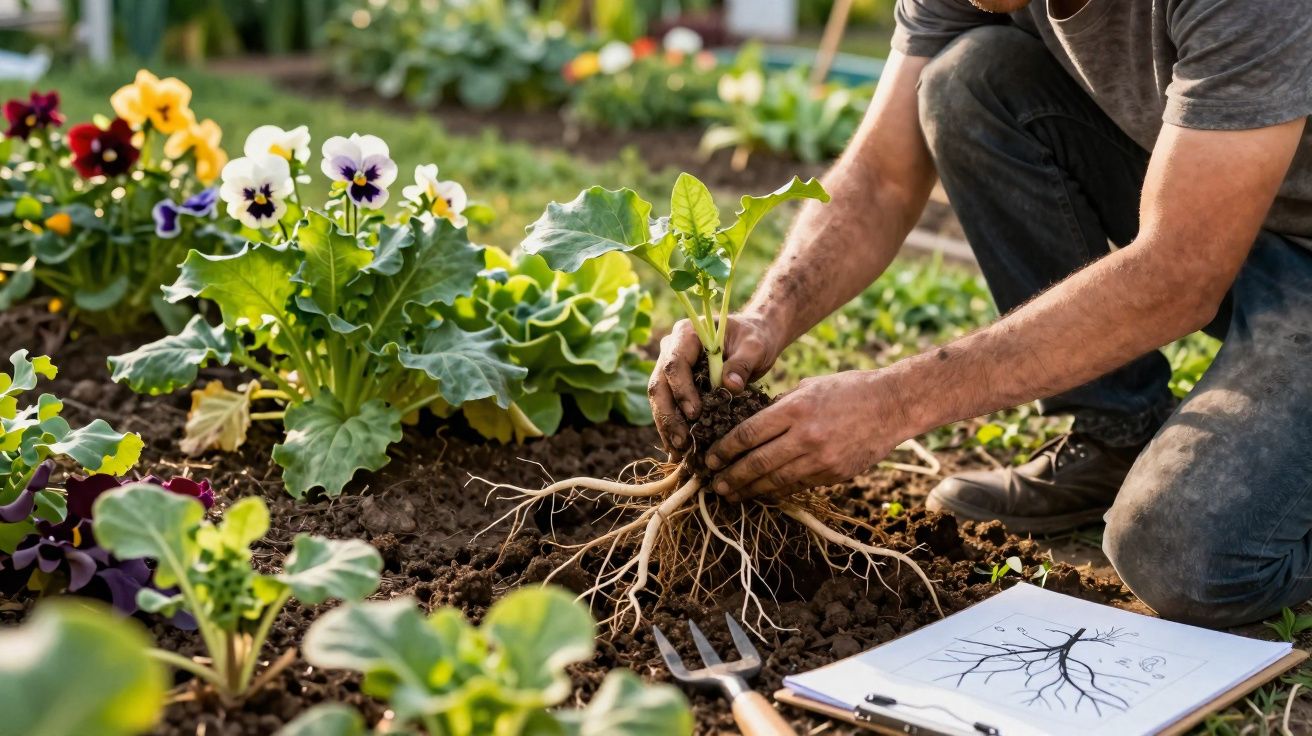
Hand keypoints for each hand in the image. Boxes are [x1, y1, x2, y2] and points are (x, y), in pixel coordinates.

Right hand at [649, 313, 780, 454]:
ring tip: (679, 451)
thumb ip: (742, 364)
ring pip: (659, 399)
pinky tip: (680, 448)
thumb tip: (729, 386)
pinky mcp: (676, 383)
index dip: (681, 390)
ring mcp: (670, 366)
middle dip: (668, 415)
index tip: (695, 413)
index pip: (675, 364)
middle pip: (659, 384)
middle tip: (681, 441)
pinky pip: (669, 406)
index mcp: (686, 334)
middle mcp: (671, 349)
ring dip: (667, 426)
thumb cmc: (754, 339)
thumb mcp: (754, 347)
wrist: (753, 338)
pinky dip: (673, 426)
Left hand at [703, 370, 912, 501]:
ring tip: (733, 495)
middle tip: (714, 485)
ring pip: (775, 480)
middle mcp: (805, 436)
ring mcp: (821, 458)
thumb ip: (780, 407)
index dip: (724, 450)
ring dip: (750, 489)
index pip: (748, 434)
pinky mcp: (834, 474)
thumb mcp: (808, 388)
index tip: (710, 459)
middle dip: (731, 476)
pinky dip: (777, 490)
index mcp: (795, 409)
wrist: (892, 405)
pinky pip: (798, 485)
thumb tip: (752, 426)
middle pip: (757, 462)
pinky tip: (764, 492)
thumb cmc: (848, 389)